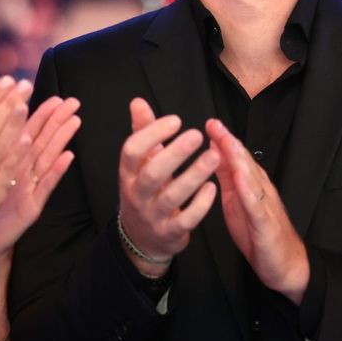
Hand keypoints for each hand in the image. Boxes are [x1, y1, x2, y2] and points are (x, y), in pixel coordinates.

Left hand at [0, 95, 81, 266]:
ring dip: (62, 140)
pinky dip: (57, 171)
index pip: (29, 132)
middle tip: (73, 101)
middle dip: (58, 120)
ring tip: (75, 121)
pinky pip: (45, 186)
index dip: (42, 114)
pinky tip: (68, 157)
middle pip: (43, 141)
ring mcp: (31, 188)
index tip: (55, 96)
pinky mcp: (33, 206)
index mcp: (13, 161)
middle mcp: (26, 172)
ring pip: (48, 158)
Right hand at [117, 98, 218, 276]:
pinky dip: (200, 204)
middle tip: (197, 135)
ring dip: (194, 175)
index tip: (176, 120)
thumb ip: (142, 132)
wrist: (142, 238)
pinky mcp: (170, 232)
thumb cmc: (145, 191)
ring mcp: (153, 215)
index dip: (151, 134)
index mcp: (127, 174)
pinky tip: (213, 187)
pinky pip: (186, 219)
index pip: (131, 151)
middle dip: (175, 153)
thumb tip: (138, 101)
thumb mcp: (140, 164)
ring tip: (214, 156)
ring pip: (172, 196)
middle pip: (152, 173)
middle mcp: (136, 195)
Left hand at [206, 119, 308, 303]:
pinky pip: (256, 205)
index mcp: (251, 186)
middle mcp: (260, 190)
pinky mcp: (266, 224)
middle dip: (229, 141)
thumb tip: (214, 156)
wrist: (286, 265)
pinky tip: (239, 178)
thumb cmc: (259, 234)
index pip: (237, 158)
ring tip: (226, 141)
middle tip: (214, 124)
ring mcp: (265, 205)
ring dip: (238, 158)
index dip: (224, 140)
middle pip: (244, 162)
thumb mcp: (236, 202)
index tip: (210, 123)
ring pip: (252, 178)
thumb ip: (228, 179)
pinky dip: (248, 190)